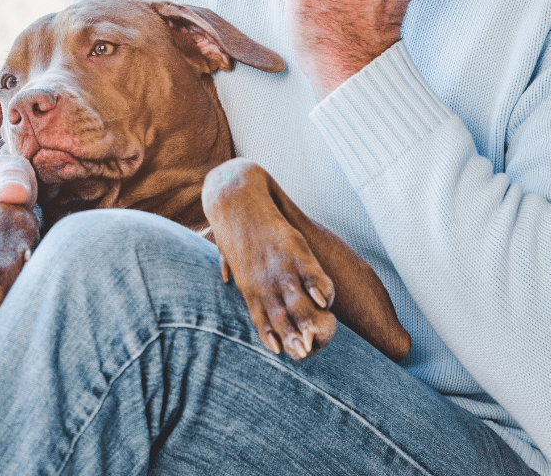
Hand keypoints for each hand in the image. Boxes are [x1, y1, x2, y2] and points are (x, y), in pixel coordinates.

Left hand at [203, 160, 335, 359]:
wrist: (235, 196)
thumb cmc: (233, 224)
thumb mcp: (228, 248)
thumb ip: (231, 265)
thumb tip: (225, 276)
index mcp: (247, 284)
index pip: (261, 316)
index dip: (272, 335)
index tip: (283, 353)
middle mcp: (262, 280)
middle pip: (280, 314)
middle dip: (292, 335)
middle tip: (304, 354)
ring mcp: (278, 264)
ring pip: (295, 299)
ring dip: (307, 320)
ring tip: (316, 338)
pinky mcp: (292, 246)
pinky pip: (308, 272)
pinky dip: (318, 287)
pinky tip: (326, 302)